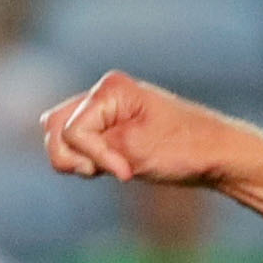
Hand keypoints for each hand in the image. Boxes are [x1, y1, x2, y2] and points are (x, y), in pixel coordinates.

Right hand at [42, 69, 240, 187]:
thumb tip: (49, 132)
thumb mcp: (133, 150)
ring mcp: (101, 110)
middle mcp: (101, 93)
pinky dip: (86, 162)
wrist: (214, 154)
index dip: (93, 158)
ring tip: (115, 167)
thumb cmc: (181, 149)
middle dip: (73, 158)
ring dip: (78, 161)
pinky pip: (73, 146)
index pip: (72, 131)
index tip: (127, 172)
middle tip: (111, 169)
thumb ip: (88, 143)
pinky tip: (114, 166)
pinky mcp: (103, 127)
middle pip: (53, 128)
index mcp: (109, 89)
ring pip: (58, 138)